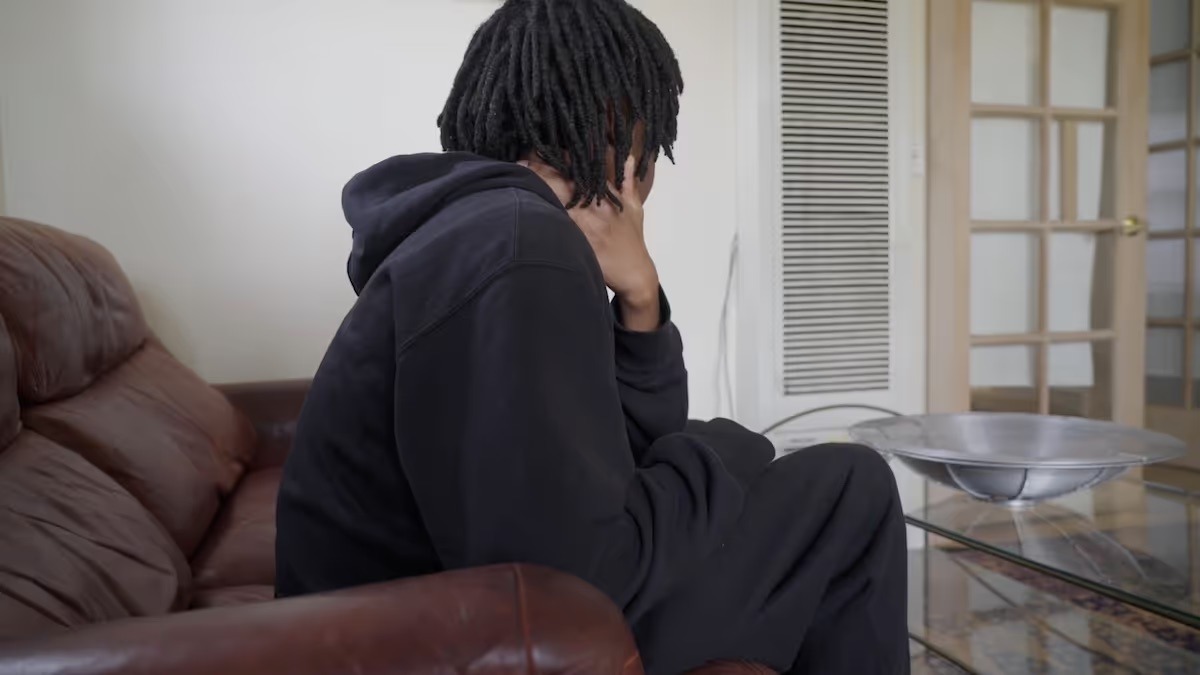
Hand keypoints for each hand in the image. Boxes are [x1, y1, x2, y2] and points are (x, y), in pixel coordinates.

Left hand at [520, 156, 660, 330]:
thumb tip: (627, 158)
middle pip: (563, 182)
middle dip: (540, 171)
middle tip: (520, 162)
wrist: (634, 273)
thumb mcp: (635, 208)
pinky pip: (556, 224)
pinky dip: (542, 213)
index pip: (579, 170)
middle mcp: (594, 206)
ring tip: (517, 177)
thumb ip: (628, 181)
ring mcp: (585, 223)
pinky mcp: (578, 241)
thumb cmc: (633, 240)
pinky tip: (525, 206)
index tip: (540, 151)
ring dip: (536, 189)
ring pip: (556, 200)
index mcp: (605, 195)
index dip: (559, 160)